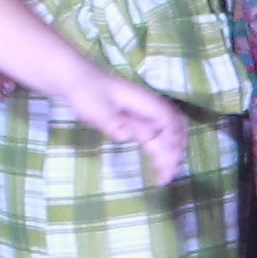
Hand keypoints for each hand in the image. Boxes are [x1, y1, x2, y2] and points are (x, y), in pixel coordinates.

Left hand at [63, 64, 189, 183]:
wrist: (79, 81)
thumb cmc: (88, 93)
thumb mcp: (98, 110)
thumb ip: (114, 123)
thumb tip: (128, 136)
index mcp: (146, 103)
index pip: (169, 123)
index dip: (172, 145)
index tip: (167, 166)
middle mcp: (152, 107)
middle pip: (176, 129)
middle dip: (176, 153)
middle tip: (167, 176)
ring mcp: (147, 113)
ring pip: (171, 133)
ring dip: (173, 152)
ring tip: (166, 175)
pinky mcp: (140, 120)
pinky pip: (160, 135)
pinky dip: (164, 149)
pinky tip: (160, 163)